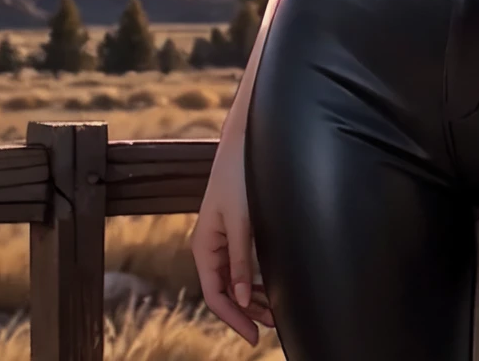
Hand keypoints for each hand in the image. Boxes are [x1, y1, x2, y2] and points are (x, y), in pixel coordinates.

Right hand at [190, 125, 274, 343]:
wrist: (243, 143)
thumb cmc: (238, 177)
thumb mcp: (241, 221)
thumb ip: (241, 260)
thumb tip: (243, 299)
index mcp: (204, 246)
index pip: (214, 294)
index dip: (233, 318)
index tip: (253, 335)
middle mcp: (210, 246)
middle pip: (225, 291)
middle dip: (246, 311)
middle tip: (272, 326)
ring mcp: (222, 239)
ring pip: (234, 280)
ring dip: (252, 297)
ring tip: (274, 312)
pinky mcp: (235, 231)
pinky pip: (240, 264)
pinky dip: (254, 279)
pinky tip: (268, 287)